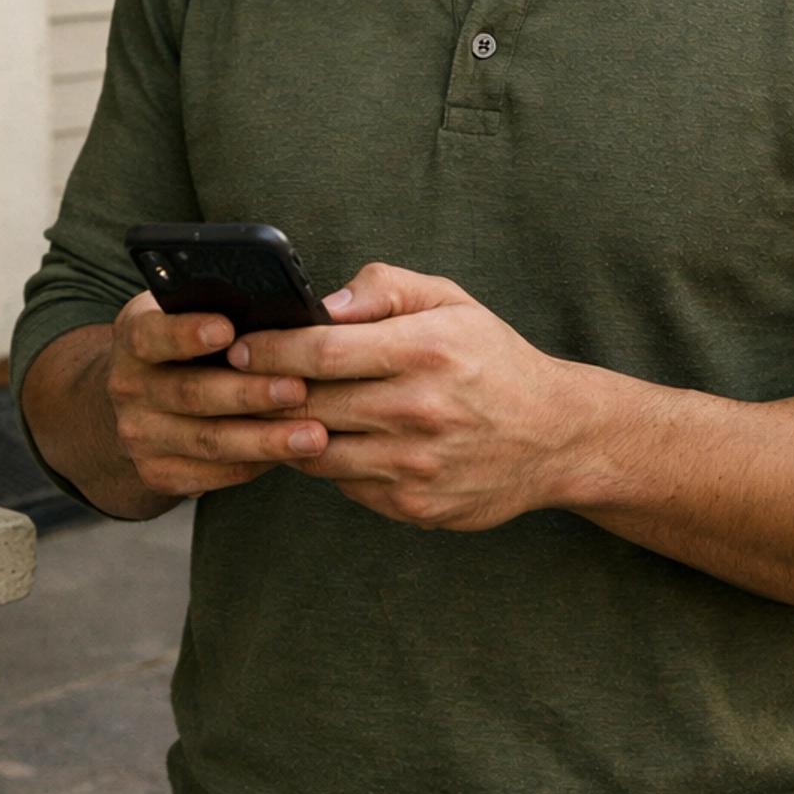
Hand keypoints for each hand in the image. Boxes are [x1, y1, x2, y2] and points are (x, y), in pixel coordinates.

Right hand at [105, 290, 329, 498]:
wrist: (142, 399)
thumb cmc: (186, 344)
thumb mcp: (188, 312)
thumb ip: (221, 308)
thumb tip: (285, 314)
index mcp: (135, 335)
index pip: (153, 334)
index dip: (187, 332)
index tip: (227, 329)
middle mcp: (129, 386)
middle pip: (192, 393)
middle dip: (250, 393)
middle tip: (298, 389)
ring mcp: (140, 435)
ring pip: (209, 441)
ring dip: (264, 439)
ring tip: (313, 435)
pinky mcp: (158, 473)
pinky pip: (213, 473)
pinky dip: (255, 464)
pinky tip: (291, 455)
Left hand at [226, 261, 573, 529]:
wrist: (555, 436)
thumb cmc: (492, 360)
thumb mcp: (450, 301)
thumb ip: (385, 287)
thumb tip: (325, 303)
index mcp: (426, 350)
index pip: (323, 351)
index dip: (270, 349)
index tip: (239, 346)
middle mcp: (420, 411)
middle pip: (311, 404)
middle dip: (266, 392)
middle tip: (237, 380)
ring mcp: (417, 466)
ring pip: (318, 452)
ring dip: (290, 433)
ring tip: (279, 412)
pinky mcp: (416, 507)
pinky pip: (347, 485)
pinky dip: (330, 464)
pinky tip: (335, 441)